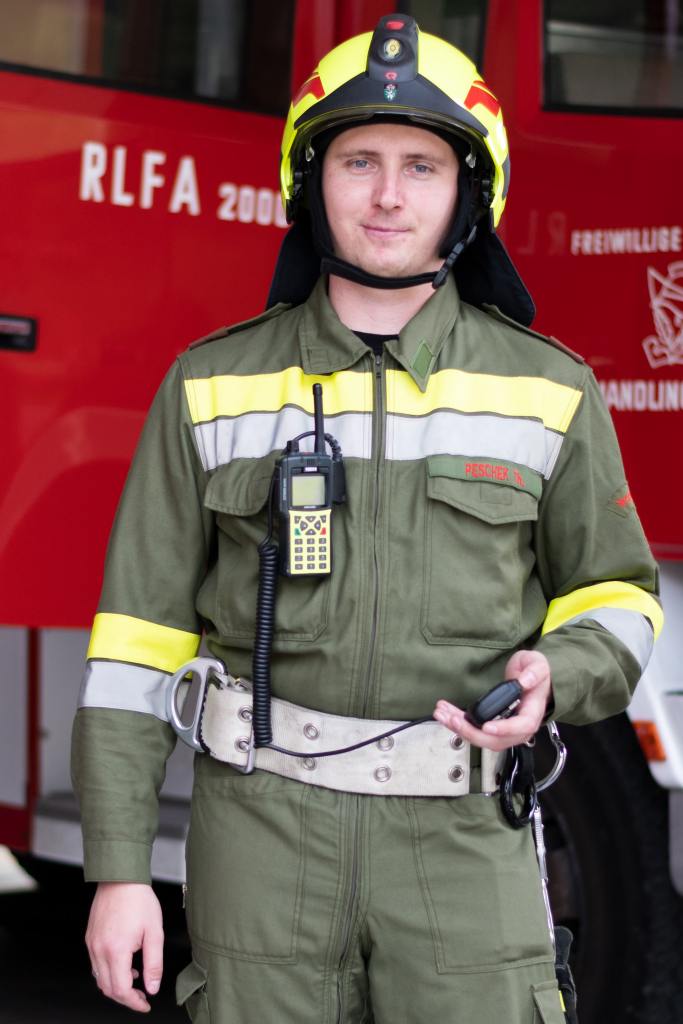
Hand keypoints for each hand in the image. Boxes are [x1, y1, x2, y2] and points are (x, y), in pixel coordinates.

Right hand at [86, 882, 163, 1011]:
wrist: (120, 878)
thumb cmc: (139, 900)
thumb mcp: (154, 932)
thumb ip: (154, 963)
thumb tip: (152, 987)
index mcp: (116, 950)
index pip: (121, 990)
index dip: (134, 1002)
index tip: (145, 1004)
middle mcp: (99, 950)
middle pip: (107, 988)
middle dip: (125, 997)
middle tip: (142, 996)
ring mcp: (92, 944)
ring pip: (99, 978)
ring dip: (116, 985)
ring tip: (135, 977)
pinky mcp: (90, 938)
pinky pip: (96, 964)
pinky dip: (109, 971)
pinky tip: (124, 963)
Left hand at [433, 649, 552, 751]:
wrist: (530, 681)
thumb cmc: (535, 674)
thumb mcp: (538, 665)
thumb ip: (534, 672)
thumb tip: (525, 681)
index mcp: (532, 712)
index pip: (522, 726)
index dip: (504, 730)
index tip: (487, 727)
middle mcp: (519, 727)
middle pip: (496, 740)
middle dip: (472, 732)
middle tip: (454, 720)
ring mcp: (505, 730)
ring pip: (482, 738)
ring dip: (460, 729)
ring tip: (442, 714)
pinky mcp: (493, 727)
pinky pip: (476, 732)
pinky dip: (459, 725)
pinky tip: (445, 715)